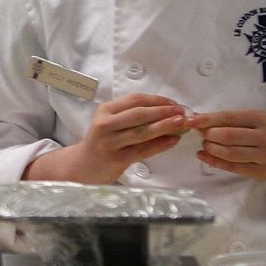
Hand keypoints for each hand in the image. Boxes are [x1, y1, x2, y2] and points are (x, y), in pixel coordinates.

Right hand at [45, 92, 188, 182]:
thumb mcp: (111, 122)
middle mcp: (105, 124)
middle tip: (183, 112)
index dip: (157, 100)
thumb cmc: (103, 142)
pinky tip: (173, 141)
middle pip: (139, 114)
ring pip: (142, 132)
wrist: (83, 165)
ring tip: (182, 124)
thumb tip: (167, 112)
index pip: (135, 100)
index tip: (174, 103)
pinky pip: (143, 150)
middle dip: (164, 112)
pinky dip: (160, 145)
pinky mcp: (116, 159)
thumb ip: (132, 116)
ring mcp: (110, 142)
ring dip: (165, 126)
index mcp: (105, 110)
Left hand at [189, 109, 265, 181]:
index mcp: (261, 119)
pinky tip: (203, 156)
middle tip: (200, 134)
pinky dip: (214, 161)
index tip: (190, 120)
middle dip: (209, 135)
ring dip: (211, 149)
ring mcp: (263, 156)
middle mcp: (265, 137)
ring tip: (204, 145)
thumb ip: (231, 120)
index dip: (208, 119)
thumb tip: (200, 119)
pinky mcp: (259, 172)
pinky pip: (233, 167)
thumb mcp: (257, 120)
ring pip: (230, 153)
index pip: (229, 117)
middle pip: (229, 136)